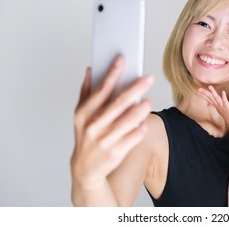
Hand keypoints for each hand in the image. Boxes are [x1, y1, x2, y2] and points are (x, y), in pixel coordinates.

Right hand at [71, 56, 153, 190]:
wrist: (86, 169)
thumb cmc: (86, 136)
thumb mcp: (80, 115)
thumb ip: (86, 91)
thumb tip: (91, 69)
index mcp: (84, 113)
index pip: (101, 90)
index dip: (113, 73)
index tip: (122, 60)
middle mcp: (94, 126)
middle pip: (120, 103)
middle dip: (136, 88)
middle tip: (148, 78)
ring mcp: (106, 139)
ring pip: (131, 119)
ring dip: (143, 108)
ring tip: (148, 100)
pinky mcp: (117, 151)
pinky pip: (136, 135)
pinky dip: (142, 126)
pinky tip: (143, 121)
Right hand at [197, 85, 228, 124]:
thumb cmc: (226, 114)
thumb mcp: (218, 109)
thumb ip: (213, 105)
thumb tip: (207, 104)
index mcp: (216, 104)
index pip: (208, 99)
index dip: (203, 95)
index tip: (197, 91)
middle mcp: (217, 105)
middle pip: (210, 97)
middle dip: (205, 93)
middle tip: (199, 89)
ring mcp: (222, 105)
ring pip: (216, 98)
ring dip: (213, 92)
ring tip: (210, 86)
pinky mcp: (227, 106)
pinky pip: (225, 101)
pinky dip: (224, 96)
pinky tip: (223, 91)